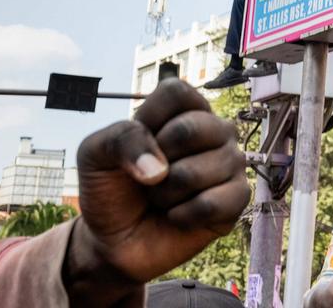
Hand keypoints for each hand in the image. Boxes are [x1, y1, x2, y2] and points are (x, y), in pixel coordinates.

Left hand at [64, 80, 248, 306]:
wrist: (113, 239)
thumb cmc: (111, 189)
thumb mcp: (95, 155)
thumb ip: (121, 139)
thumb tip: (160, 169)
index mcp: (184, 111)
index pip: (177, 92)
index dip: (149, 120)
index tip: (136, 143)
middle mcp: (215, 131)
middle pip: (193, 128)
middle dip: (156, 162)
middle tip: (150, 177)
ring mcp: (230, 163)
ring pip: (201, 171)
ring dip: (166, 194)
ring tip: (162, 198)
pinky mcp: (237, 199)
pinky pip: (213, 203)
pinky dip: (183, 216)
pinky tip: (177, 216)